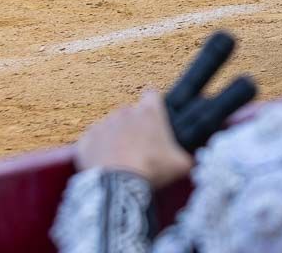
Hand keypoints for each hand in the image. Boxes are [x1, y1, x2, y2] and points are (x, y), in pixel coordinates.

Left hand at [75, 90, 192, 188]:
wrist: (117, 186)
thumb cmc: (152, 169)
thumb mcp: (181, 164)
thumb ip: (189, 155)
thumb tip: (196, 157)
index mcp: (150, 112)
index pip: (152, 95)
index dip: (154, 105)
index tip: (155, 116)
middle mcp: (125, 112)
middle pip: (130, 113)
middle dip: (134, 126)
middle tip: (140, 148)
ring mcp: (103, 125)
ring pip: (110, 127)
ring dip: (115, 138)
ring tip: (121, 160)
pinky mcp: (85, 140)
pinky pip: (93, 142)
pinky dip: (98, 151)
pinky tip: (105, 165)